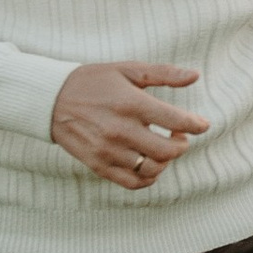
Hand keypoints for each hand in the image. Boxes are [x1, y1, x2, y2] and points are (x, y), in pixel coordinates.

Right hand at [50, 63, 208, 188]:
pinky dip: (148, 178)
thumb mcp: (127, 70)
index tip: (202, 124)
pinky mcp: (98, 165)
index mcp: (131, 104)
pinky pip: (132, 182)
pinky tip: (150, 164)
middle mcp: (120, 130)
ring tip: (162, 148)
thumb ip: (163, 74)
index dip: (196, 125)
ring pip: (152, 169)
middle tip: (179, 136)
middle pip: (167, 151)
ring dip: (165, 161)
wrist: (50, 99)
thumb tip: (195, 76)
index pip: (176, 121)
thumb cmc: (93, 81)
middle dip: (181, 145)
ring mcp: (108, 151)